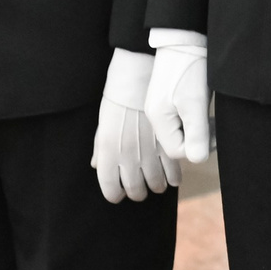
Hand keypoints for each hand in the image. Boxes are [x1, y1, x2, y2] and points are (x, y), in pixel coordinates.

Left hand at [90, 48, 178, 202]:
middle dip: (137, 192)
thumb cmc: (118, 96)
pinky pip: (173, 171)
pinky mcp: (169, 143)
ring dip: (156, 186)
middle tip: (139, 190)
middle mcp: (128, 155)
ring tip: (157, 184)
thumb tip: (96, 166)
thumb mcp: (103, 123)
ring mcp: (149, 151)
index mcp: (108, 152)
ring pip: (156, 183)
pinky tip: (172, 178)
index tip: (118, 195)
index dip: (115, 195)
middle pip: (135, 189)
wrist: (140, 74)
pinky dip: (174, 178)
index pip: (110, 188)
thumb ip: (100, 148)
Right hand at [144, 30, 211, 162]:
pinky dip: (194, 119)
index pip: (177, 151)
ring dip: (198, 128)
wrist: (186, 38)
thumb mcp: (196, 104)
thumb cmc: (190, 69)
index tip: (215, 133)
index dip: (199, 147)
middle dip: (199, 138)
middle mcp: (156, 115)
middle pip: (178, 142)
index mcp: (158, 119)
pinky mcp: (169, 98)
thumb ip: (197, 133)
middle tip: (214, 125)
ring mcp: (161, 106)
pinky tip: (204, 109)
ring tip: (210, 117)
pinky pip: (181, 119)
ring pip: (181, 130)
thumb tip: (198, 159)